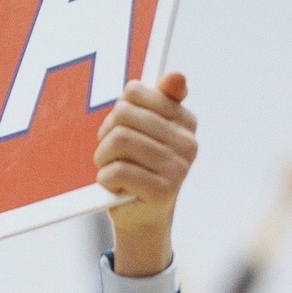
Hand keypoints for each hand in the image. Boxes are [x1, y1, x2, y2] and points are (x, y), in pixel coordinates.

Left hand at [95, 71, 195, 279]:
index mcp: (185, 121)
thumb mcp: (148, 131)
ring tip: (107, 168)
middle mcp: (188, 144)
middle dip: (106, 135)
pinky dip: (106, 178)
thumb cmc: (140, 167)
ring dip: (103, 157)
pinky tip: (112, 185)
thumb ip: (159, 100)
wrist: (142, 217)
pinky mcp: (163, 192)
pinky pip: (118, 171)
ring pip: (120, 141)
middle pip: (124, 115)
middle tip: (107, 152)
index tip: (118, 127)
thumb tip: (177, 75)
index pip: (135, 92)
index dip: (116, 109)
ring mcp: (178, 169)